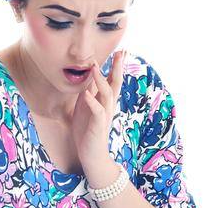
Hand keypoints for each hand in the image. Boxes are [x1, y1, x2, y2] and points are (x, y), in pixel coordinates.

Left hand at [71, 47, 125, 176]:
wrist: (91, 155)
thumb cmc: (87, 132)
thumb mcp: (85, 108)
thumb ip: (89, 93)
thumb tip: (88, 78)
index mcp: (105, 102)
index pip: (113, 81)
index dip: (116, 67)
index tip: (120, 52)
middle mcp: (108, 107)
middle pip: (116, 84)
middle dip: (118, 68)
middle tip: (121, 53)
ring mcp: (104, 116)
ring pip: (107, 94)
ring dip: (101, 80)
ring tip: (95, 67)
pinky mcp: (98, 126)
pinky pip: (97, 112)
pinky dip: (92, 102)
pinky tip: (86, 94)